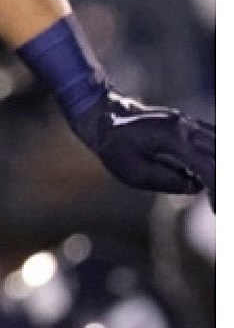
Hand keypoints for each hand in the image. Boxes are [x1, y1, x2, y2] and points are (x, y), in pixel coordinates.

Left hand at [69, 90, 215, 203]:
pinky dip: (216, 161)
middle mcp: (187, 126)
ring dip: (219, 171)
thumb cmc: (115, 147)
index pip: (207, 165)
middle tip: (218, 206)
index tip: (217, 210)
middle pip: (220, 155)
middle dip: (221, 181)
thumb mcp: (133, 172)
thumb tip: (196, 186)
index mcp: (173, 137)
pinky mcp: (192, 126)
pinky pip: (215, 144)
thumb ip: (167, 180)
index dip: (216, 189)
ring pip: (220, 147)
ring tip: (214, 196)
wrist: (105, 118)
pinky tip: (210, 181)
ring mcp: (191, 123)